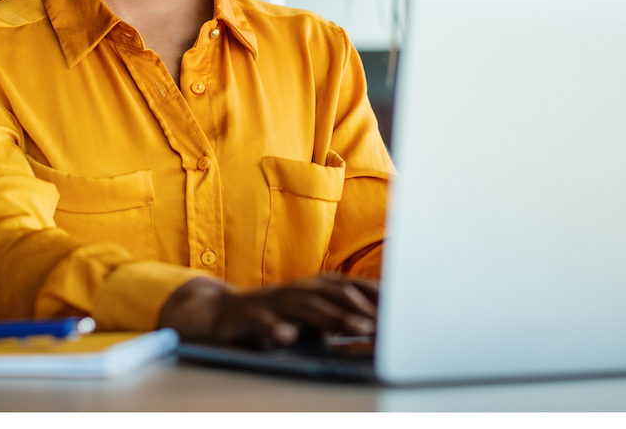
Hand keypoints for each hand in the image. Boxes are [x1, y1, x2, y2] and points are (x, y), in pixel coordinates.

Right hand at [156, 274, 378, 346]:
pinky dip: (275, 329)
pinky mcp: (249, 317)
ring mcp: (273, 303)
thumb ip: (339, 319)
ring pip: (306, 307)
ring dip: (334, 318)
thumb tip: (378, 329)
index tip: (406, 309)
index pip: (352, 287)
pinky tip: (288, 338)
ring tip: (358, 330)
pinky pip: (263, 323)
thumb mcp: (309, 317)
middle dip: (364, 308)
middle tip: (390, 323)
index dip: (378, 297)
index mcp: (314, 288)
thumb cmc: (273, 316)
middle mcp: (297, 291)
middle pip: (335, 294)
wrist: (219, 313)